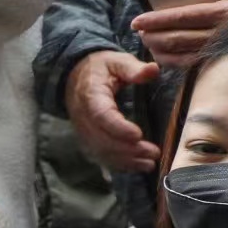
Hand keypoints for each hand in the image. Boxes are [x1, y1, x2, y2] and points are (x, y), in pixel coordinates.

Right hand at [63, 49, 160, 172]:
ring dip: (125, 160)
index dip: (118, 128)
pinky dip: (118, 163)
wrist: (73, 76)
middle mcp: (83, 117)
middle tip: (154, 153)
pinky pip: (100, 154)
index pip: (102, 116)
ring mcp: (84, 130)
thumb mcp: (116, 61)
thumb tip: (152, 70)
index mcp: (91, 96)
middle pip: (103, 139)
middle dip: (128, 149)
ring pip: (101, 151)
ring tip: (149, 164)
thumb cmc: (100, 68)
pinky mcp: (88, 138)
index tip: (138, 135)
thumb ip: (133, 68)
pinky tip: (136, 166)